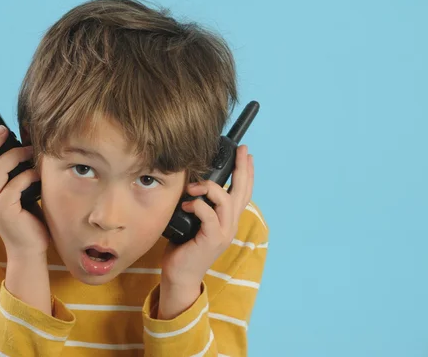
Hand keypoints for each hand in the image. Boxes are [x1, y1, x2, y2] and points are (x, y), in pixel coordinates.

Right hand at [0, 125, 49, 258]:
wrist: (29, 248)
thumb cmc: (27, 218)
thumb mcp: (17, 193)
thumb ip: (13, 175)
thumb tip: (23, 146)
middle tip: (3, 130)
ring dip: (13, 155)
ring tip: (28, 150)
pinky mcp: (4, 210)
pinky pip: (13, 185)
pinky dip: (27, 175)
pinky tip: (37, 174)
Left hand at [160, 144, 253, 288]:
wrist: (180, 275)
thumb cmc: (184, 247)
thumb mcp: (194, 220)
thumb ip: (200, 205)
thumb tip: (192, 182)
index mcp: (227, 219)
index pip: (242, 192)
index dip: (247, 173)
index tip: (247, 155)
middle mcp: (230, 225)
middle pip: (242, 192)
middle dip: (243, 169)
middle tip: (242, 151)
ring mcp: (223, 233)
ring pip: (226, 200)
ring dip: (209, 188)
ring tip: (193, 187)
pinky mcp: (212, 239)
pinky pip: (209, 214)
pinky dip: (198, 205)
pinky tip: (187, 206)